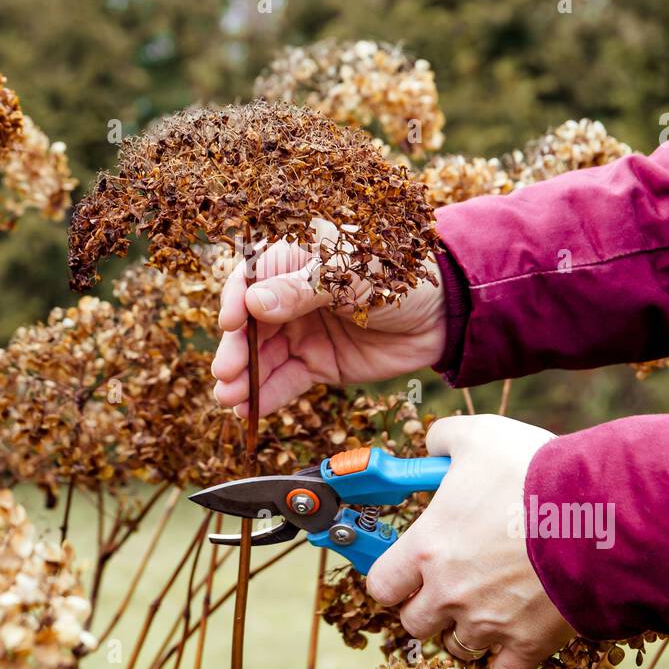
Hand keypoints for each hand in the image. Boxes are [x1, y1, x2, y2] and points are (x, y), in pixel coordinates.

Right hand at [212, 220, 445, 416]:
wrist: (443, 312)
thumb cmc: (398, 274)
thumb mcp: (350, 274)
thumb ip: (301, 290)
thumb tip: (253, 301)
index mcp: (295, 259)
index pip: (250, 277)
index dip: (234, 300)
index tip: (229, 323)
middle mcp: (290, 296)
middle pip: (251, 323)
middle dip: (236, 349)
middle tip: (225, 372)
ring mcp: (302, 331)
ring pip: (264, 356)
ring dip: (243, 378)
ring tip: (228, 398)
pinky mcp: (318, 364)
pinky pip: (286, 380)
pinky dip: (266, 395)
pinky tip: (248, 409)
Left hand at [366, 414, 573, 668]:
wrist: (599, 511)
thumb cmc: (534, 472)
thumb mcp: (479, 435)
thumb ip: (443, 439)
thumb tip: (433, 444)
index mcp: (427, 548)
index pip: (381, 585)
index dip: (392, 576)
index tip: (406, 567)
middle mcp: (450, 593)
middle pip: (415, 622)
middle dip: (427, 604)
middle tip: (448, 582)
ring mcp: (489, 622)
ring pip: (458, 645)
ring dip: (465, 627)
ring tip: (486, 601)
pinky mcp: (530, 642)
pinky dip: (506, 656)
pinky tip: (514, 630)